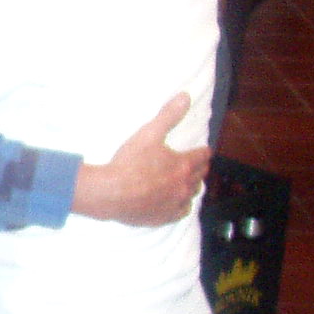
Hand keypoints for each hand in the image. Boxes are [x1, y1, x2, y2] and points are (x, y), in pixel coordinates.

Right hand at [72, 94, 209, 226]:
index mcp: (184, 164)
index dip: (203, 151)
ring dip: (192, 186)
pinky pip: (182, 211)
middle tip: (194, 164)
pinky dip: (182, 204)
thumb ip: (169, 115)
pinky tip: (177, 202)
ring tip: (186, 181)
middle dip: (199, 168)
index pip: (203, 156)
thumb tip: (186, 96)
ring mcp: (175, 203)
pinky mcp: (164, 217)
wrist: (111, 193)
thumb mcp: (149, 133)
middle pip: (200, 175)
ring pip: (193, 194)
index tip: (202, 150)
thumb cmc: (129, 162)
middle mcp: (185, 185)